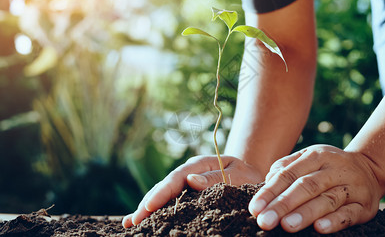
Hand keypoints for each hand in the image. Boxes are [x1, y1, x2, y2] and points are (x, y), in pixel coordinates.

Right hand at [122, 155, 263, 227]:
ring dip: (147, 208)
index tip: (149, 205)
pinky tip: (140, 221)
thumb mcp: (238, 174)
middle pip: (165, 187)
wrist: (251, 173)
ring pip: (163, 195)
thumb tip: (191, 180)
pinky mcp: (186, 193)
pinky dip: (155, 210)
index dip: (162, 192)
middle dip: (148, 203)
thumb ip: (217, 177)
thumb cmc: (247, 174)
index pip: (177, 177)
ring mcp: (186, 183)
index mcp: (200, 164)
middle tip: (133, 220)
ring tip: (130, 222)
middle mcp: (189, 172)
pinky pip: (169, 201)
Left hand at [248, 145, 382, 233]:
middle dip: (283, 204)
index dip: (270, 192)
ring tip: (287, 225)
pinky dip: (335, 221)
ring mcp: (352, 187)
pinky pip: (350, 214)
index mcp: (316, 156)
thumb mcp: (308, 158)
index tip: (255, 208)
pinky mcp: (365, 205)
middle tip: (265, 221)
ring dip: (306, 213)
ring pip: (327, 200)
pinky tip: (320, 228)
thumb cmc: (328, 166)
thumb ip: (287, 166)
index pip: (289, 174)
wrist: (370, 168)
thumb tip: (268, 179)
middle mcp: (334, 169)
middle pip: (306, 186)